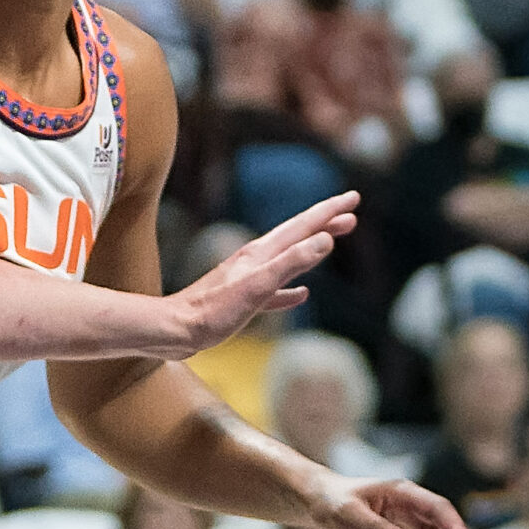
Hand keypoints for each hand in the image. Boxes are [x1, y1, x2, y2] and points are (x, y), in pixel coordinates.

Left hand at [164, 194, 355, 353]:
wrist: (174, 329)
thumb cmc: (213, 311)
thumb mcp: (258, 286)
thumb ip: (290, 263)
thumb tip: (325, 239)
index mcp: (261, 253)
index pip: (303, 226)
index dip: (329, 211)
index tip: (354, 198)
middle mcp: (255, 260)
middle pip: (296, 236)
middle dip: (324, 223)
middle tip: (351, 212)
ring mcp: (248, 279)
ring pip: (288, 259)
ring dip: (311, 249)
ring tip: (331, 242)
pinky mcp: (241, 300)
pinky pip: (275, 290)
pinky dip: (291, 289)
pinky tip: (300, 293)